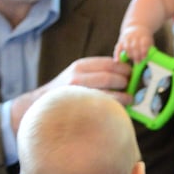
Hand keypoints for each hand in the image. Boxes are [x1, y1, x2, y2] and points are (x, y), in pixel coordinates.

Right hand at [10, 56, 132, 131]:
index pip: (109, 63)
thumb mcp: (79, 74)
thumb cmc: (67, 90)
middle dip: (126, 82)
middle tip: (134, 87)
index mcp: (81, 65)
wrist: (40, 103)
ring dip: (124, 97)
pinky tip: (119, 109)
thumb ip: (97, 72)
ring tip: (130, 99)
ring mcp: (78, 92)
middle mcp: (79, 76)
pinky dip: (114, 108)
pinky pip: (102, 107)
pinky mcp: (79, 106)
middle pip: (112, 77)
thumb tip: (125, 74)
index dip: (125, 67)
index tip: (132, 72)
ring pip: (109, 93)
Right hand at [114, 24, 154, 63]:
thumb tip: (147, 61)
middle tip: (138, 62)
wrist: (137, 26)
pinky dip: (117, 55)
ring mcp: (127, 38)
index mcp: (143, 36)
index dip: (143, 52)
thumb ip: (149, 50)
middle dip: (136, 55)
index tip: (144, 58)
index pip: (143, 44)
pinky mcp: (121, 40)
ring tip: (132, 60)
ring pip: (127, 47)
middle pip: (134, 46)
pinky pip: (118, 48)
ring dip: (129, 55)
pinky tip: (117, 61)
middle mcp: (134, 36)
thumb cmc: (145, 38)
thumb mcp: (149, 41)